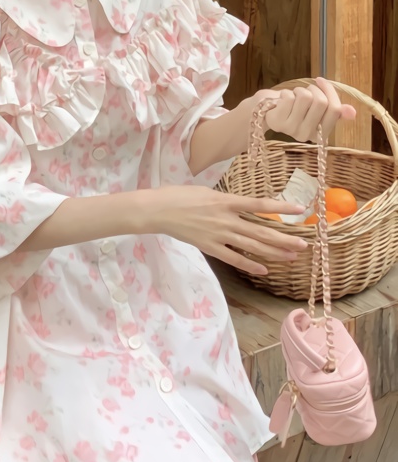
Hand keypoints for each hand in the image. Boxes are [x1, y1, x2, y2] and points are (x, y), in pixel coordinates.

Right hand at [150, 186, 308, 274]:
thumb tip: (239, 207)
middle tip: (303, 245)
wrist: (159, 210)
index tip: (301, 210)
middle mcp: (226, 219)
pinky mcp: (209, 247)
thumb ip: (225, 201)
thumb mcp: (206, 192)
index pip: (260, 204)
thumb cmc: (179, 196)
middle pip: (261, 231)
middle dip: (284, 239)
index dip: (282, 207)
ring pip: (252, 246)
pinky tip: (264, 270)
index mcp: (226, 200)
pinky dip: (249, 264)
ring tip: (291, 257)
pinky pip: (233, 258)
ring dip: (273, 253)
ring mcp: (218, 234)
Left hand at [249, 77, 356, 141]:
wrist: (265, 110)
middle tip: (302, 93)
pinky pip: (290, 97)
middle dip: (313, 89)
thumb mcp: (315, 107)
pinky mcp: (278, 122)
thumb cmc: (293, 107)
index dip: (330, 91)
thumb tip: (352, 113)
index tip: (321, 81)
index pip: (335, 110)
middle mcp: (306, 134)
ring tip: (291, 98)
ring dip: (299, 91)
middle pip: (321, 102)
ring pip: (306, 97)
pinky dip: (286, 93)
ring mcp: (291, 130)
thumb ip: (333, 109)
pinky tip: (280, 102)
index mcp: (319, 132)